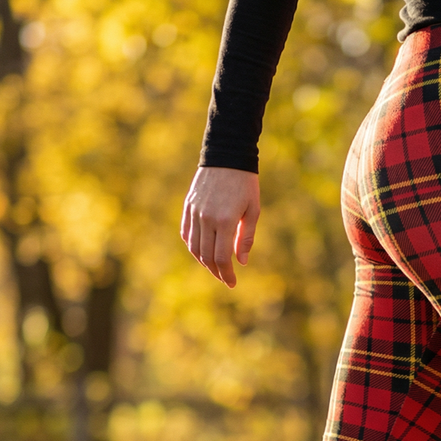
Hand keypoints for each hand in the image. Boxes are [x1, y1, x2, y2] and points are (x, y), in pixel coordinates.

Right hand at [180, 166, 259, 286]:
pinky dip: (193, 247)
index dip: (227, 274)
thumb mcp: (253, 211)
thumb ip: (246, 238)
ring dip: (204, 262)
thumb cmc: (246, 184)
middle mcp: (207, 219)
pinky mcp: (188, 206)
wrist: (226, 156)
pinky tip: (202, 253)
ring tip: (215, 269)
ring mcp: (195, 212)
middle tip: (226, 279)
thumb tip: (242, 262)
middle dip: (217, 272)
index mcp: (224, 221)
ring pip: (194, 247)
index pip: (222, 258)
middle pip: (207, 256)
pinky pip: (186, 233)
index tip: (232, 284)